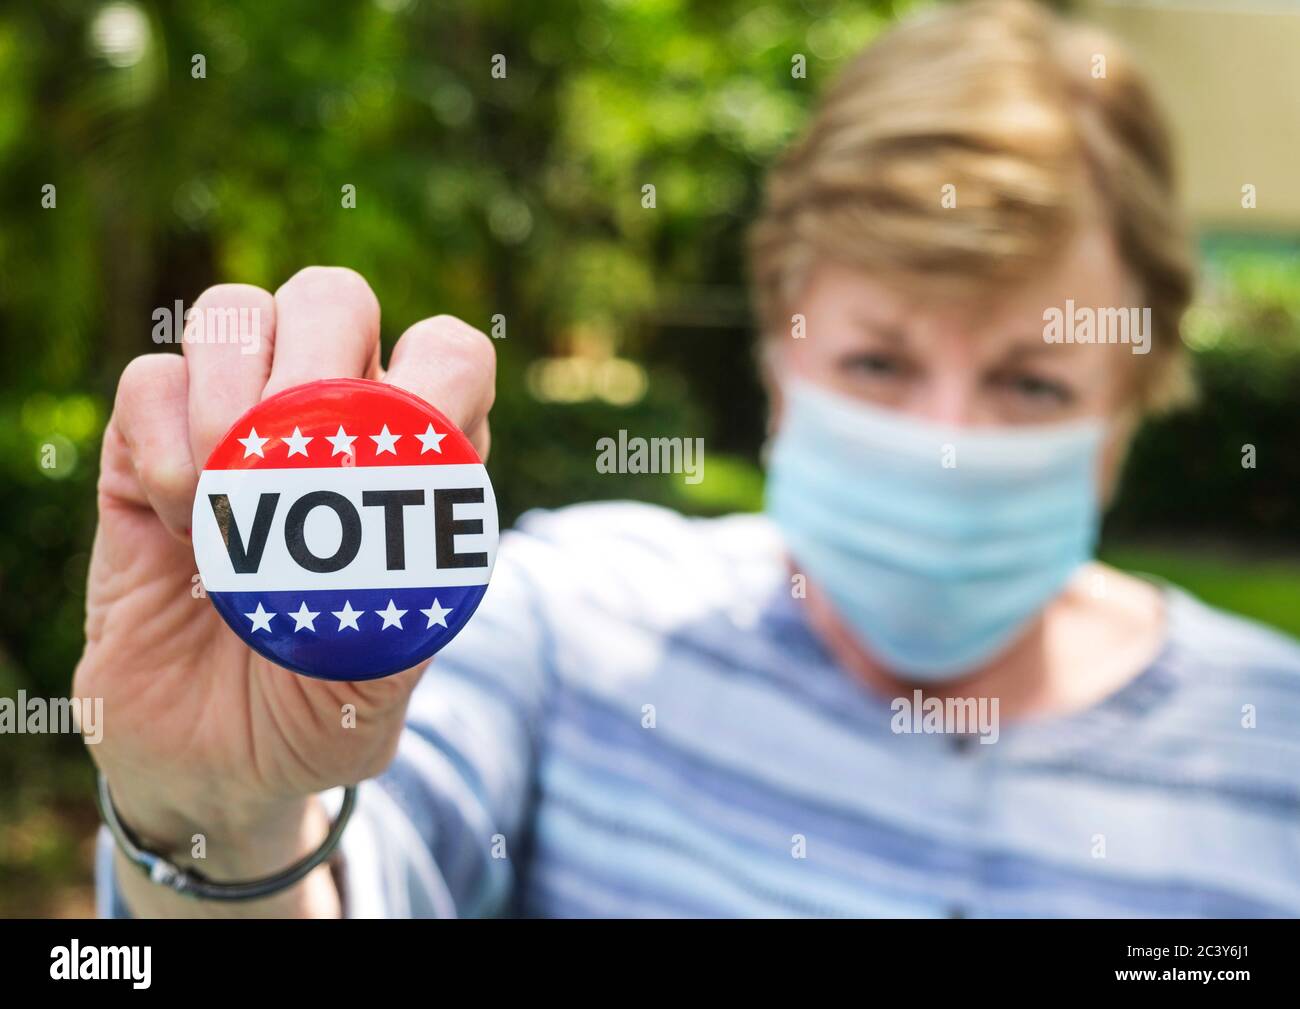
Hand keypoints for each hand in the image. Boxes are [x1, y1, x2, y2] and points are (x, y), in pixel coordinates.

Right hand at [74, 267, 494, 912]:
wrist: (209, 765)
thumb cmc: (317, 713)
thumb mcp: (381, 682)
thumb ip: (406, 608)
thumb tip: (403, 517)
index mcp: (412, 461)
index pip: (448, 352)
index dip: (434, 374)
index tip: (400, 463)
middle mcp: (328, 423)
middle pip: (333, 296)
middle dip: (316, 356)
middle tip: (294, 466)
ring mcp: (231, 427)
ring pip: (236, 311)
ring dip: (230, 392)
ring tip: (229, 501)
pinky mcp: (146, 452)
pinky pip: (148, 379)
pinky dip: (162, 438)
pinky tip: (179, 516)